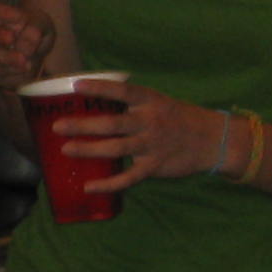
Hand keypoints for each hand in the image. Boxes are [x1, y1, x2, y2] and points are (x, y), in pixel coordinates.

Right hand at [0, 0, 53, 93]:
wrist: (34, 55)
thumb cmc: (32, 32)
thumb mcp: (41, 23)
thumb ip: (35, 27)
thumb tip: (22, 44)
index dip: (2, 11)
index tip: (20, 17)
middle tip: (11, 38)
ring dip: (5, 56)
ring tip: (23, 58)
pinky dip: (13, 68)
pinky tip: (26, 66)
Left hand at [48, 79, 230, 193]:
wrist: (214, 140)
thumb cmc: (180, 119)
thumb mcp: (160, 103)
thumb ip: (133, 104)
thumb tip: (95, 103)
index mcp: (150, 101)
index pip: (122, 90)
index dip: (99, 87)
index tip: (76, 85)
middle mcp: (150, 121)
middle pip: (112, 123)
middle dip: (83, 125)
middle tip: (57, 126)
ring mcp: (152, 144)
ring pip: (116, 148)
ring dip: (89, 150)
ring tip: (65, 150)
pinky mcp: (155, 165)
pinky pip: (128, 177)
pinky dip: (108, 184)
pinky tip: (89, 186)